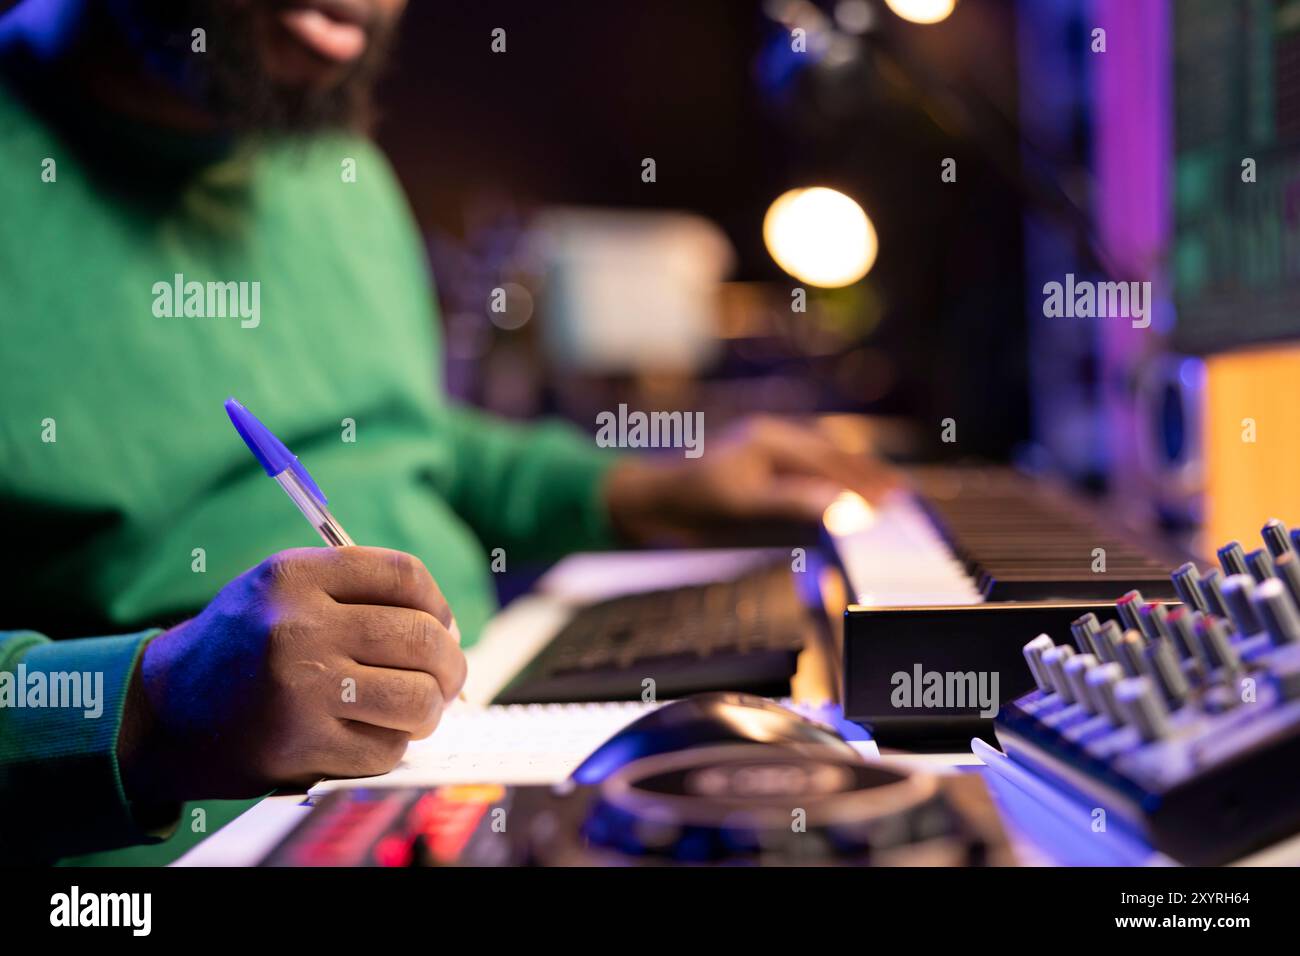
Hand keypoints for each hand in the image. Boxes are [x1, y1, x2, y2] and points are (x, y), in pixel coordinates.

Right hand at [117, 546, 466, 802]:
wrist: (161, 713)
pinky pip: (387, 749)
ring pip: (418, 699)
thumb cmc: (239, 647)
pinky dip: (391, 745)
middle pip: (423, 638)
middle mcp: (298, 628)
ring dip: (428, 709)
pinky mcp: (301, 746)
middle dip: (449, 663)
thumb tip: (444, 625)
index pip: (404, 575)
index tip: (440, 623)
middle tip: (445, 677)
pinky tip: (368, 734)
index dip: (437, 603)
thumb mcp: (279, 589)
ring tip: (414, 708)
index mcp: (294, 576)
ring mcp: (301, 690)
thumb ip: (355, 590)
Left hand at [603, 415, 899, 545]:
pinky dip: (834, 486)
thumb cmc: (693, 501)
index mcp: (771, 438)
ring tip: (888, 497)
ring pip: (823, 462)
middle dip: (869, 475)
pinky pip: (808, 474)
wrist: (654, 502)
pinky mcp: (763, 471)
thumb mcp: (744, 505)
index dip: (864, 481)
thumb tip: (842, 505)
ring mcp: (768, 453)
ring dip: (855, 479)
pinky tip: (849, 502)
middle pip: (832, 455)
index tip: (894, 499)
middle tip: (904, 496)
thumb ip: (793, 503)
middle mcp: (773, 439)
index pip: (829, 461)